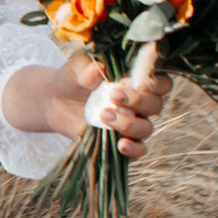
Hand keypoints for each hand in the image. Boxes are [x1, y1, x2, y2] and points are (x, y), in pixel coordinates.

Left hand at [58, 52, 173, 153]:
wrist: (56, 101)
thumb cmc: (73, 78)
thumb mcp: (76, 68)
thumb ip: (87, 68)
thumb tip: (97, 70)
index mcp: (137, 80)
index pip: (161, 82)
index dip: (155, 83)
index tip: (134, 81)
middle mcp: (141, 102)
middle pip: (156, 105)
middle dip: (138, 101)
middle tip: (113, 96)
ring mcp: (133, 122)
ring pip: (147, 128)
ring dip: (129, 123)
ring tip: (104, 115)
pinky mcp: (122, 140)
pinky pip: (139, 149)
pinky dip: (134, 149)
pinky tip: (121, 145)